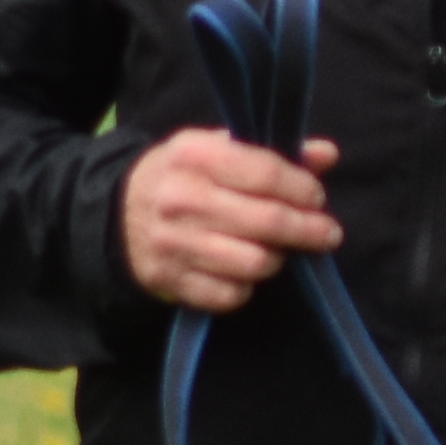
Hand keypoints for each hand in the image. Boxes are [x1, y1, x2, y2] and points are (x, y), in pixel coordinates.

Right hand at [121, 126, 340, 312]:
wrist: (118, 210)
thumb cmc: (184, 176)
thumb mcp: (217, 150)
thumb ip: (273, 153)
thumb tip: (326, 155)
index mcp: (194, 155)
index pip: (266, 173)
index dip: (302, 189)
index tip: (317, 198)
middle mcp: (179, 197)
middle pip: (267, 221)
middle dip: (308, 230)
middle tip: (327, 233)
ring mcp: (171, 242)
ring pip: (254, 263)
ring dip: (277, 260)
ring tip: (278, 251)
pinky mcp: (167, 278)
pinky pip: (229, 294)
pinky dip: (246, 287)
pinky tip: (245, 273)